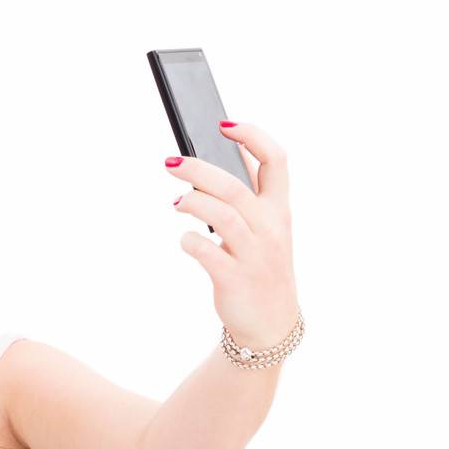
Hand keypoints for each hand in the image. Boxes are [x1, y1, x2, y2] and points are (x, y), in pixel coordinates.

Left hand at [167, 121, 299, 349]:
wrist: (270, 324)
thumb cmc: (260, 267)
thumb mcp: (266, 229)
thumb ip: (247, 197)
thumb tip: (212, 161)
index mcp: (278, 209)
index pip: (275, 160)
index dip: (251, 136)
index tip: (222, 124)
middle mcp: (270, 228)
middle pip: (235, 186)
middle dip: (200, 169)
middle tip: (170, 161)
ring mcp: (254, 254)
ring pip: (224, 215)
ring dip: (194, 202)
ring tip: (175, 201)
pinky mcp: (235, 279)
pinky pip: (209, 253)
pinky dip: (191, 242)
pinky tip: (184, 240)